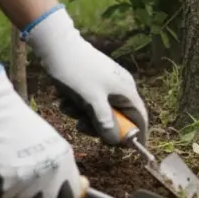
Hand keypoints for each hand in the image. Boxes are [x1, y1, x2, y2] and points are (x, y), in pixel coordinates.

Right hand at [0, 64, 81, 197]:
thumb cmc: (20, 125)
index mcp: (64, 162)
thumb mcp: (50, 143)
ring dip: (16, 191)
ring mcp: (26, 183)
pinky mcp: (3, 187)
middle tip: (27, 184)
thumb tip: (75, 189)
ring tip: (10, 165)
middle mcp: (49, 175)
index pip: (71, 197)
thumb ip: (60, 168)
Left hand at [22, 4, 149, 146]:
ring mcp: (106, 85)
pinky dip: (78, 106)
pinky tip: (65, 100)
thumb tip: (115, 141)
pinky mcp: (93, 83)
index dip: (137, 135)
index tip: (130, 151)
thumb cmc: (77, 72)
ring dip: (84, 116)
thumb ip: (105, 122)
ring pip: (100, 112)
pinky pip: (90, 103)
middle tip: (82, 127)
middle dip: (99, 126)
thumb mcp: (90, 100)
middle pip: (118, 118)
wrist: (57, 46)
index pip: (140, 118)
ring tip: (69, 108)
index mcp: (126, 91)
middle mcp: (120, 88)